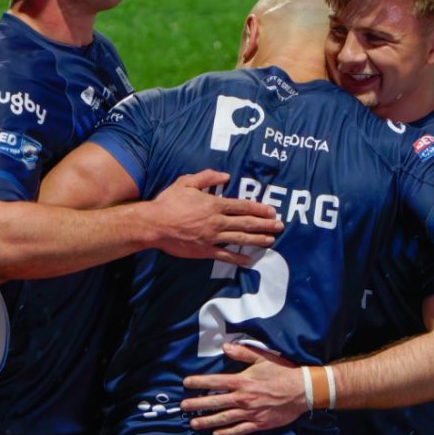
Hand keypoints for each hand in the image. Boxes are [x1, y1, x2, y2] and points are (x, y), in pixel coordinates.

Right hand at [147, 169, 282, 263]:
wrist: (153, 224)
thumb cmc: (168, 202)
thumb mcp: (186, 182)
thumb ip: (207, 177)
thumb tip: (225, 175)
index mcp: (214, 204)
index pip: (242, 206)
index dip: (259, 209)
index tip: (272, 211)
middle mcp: (216, 222)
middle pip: (246, 223)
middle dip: (265, 225)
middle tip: (280, 226)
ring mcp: (212, 238)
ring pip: (240, 239)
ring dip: (257, 240)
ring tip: (271, 240)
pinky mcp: (204, 251)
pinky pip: (225, 256)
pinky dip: (238, 258)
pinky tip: (249, 259)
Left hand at [180, 341, 307, 434]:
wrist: (302, 390)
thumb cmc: (282, 372)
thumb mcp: (263, 357)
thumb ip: (243, 353)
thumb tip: (225, 347)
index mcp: (242, 381)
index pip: (215, 382)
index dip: (198, 382)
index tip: (185, 383)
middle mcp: (243, 398)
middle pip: (215, 402)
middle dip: (197, 404)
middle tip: (183, 407)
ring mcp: (250, 413)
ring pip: (224, 419)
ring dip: (207, 421)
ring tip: (194, 424)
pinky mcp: (258, 424)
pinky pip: (239, 430)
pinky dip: (227, 433)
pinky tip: (216, 434)